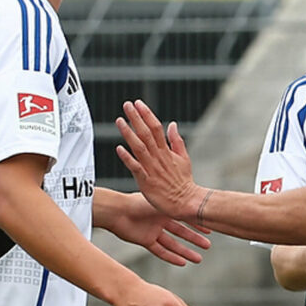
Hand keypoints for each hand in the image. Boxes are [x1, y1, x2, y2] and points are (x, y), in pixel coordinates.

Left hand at [99, 196, 212, 268]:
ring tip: (198, 259)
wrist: (117, 211)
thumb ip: (179, 206)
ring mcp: (152, 231)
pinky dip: (171, 257)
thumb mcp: (163, 203)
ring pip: (172, 244)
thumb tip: (198, 203)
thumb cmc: (139, 202)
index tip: (210, 231)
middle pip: (181, 233)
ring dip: (185, 252)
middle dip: (194, 240)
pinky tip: (182, 263)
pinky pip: (160, 251)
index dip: (197, 225)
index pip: (185, 218)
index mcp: (165, 209)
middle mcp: (160, 220)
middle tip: (208, 246)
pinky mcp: (145, 240)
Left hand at [114, 102, 206, 217]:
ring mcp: (152, 168)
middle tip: (127, 105)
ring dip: (129, 134)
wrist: (186, 202)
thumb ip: (176, 141)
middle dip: (136, 118)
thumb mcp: (183, 158)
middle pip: (146, 134)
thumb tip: (172, 124)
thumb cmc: (183, 182)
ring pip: (139, 147)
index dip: (146, 115)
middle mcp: (158, 157)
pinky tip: (119, 148)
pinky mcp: (146, 181)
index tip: (138, 103)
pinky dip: (128, 158)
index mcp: (167, 151)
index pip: (156, 128)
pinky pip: (136, 167)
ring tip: (119, 121)